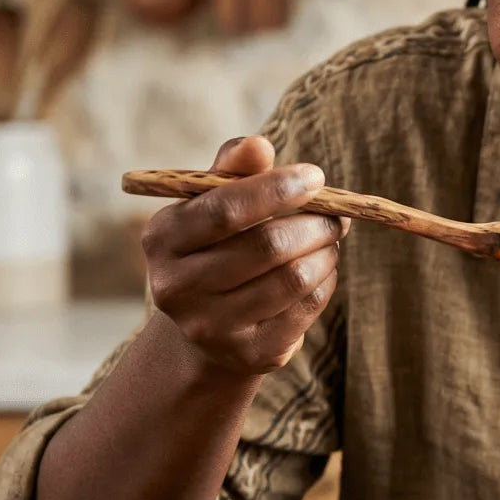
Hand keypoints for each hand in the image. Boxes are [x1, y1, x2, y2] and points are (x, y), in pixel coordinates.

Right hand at [142, 136, 347, 376]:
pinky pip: (307, 308)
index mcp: (162, 239)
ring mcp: (212, 327)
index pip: (224, 210)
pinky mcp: (251, 354)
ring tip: (330, 240)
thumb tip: (257, 144)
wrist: (207, 329)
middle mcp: (177, 288)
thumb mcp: (212, 206)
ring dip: (326, 253)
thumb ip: (233, 173)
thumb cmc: (217, 248)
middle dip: (315, 224)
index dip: (275, 190)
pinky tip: (321, 270)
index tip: (315, 177)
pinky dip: (326, 281)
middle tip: (337, 215)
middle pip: (267, 247)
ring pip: (294, 278)